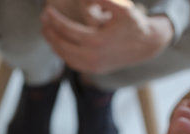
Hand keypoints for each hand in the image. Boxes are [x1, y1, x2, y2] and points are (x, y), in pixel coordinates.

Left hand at [40, 0, 172, 74]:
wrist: (147, 45)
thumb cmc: (134, 24)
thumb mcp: (121, 9)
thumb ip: (102, 0)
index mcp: (97, 41)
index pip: (66, 30)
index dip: (54, 19)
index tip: (46, 11)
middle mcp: (92, 56)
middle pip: (61, 44)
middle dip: (49, 31)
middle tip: (42, 19)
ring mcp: (92, 66)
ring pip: (64, 56)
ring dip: (53, 43)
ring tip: (46, 30)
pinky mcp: (94, 70)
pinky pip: (71, 62)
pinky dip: (62, 53)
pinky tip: (57, 42)